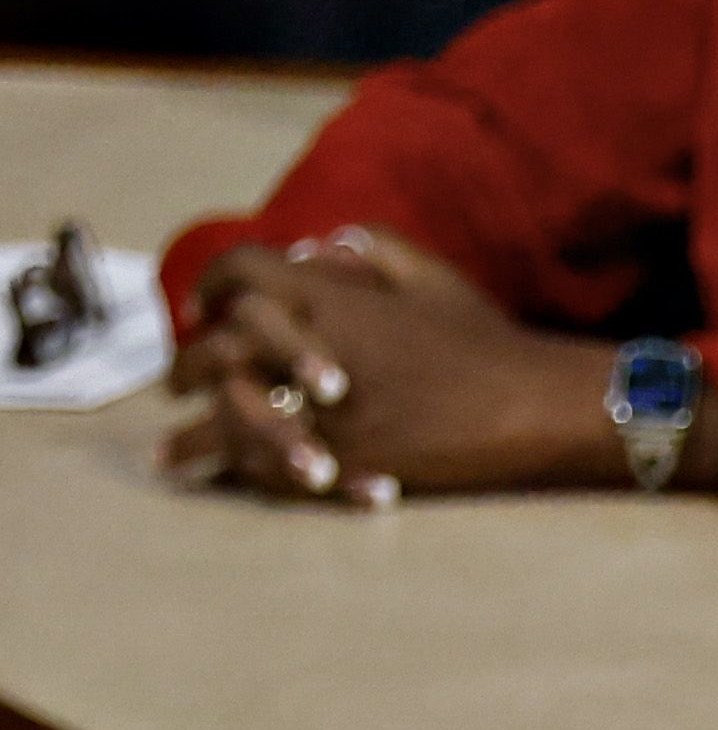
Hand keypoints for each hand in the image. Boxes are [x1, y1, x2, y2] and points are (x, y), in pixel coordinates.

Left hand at [163, 228, 717, 501]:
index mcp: (330, 296)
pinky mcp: (342, 458)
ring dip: (193, 439)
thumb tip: (321, 248)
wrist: (532, 407)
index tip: (201, 310)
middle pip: (217, 350)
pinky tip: (227, 481)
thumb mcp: (433, 276)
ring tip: (173, 456)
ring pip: (230, 419)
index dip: (211, 288)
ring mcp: (325, 408)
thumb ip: (373, 249)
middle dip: (187, 369)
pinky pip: (270, 468)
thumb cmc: (487, 342)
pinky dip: (243, 475)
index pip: (238, 274)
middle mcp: (313, 346)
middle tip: (176, 387)